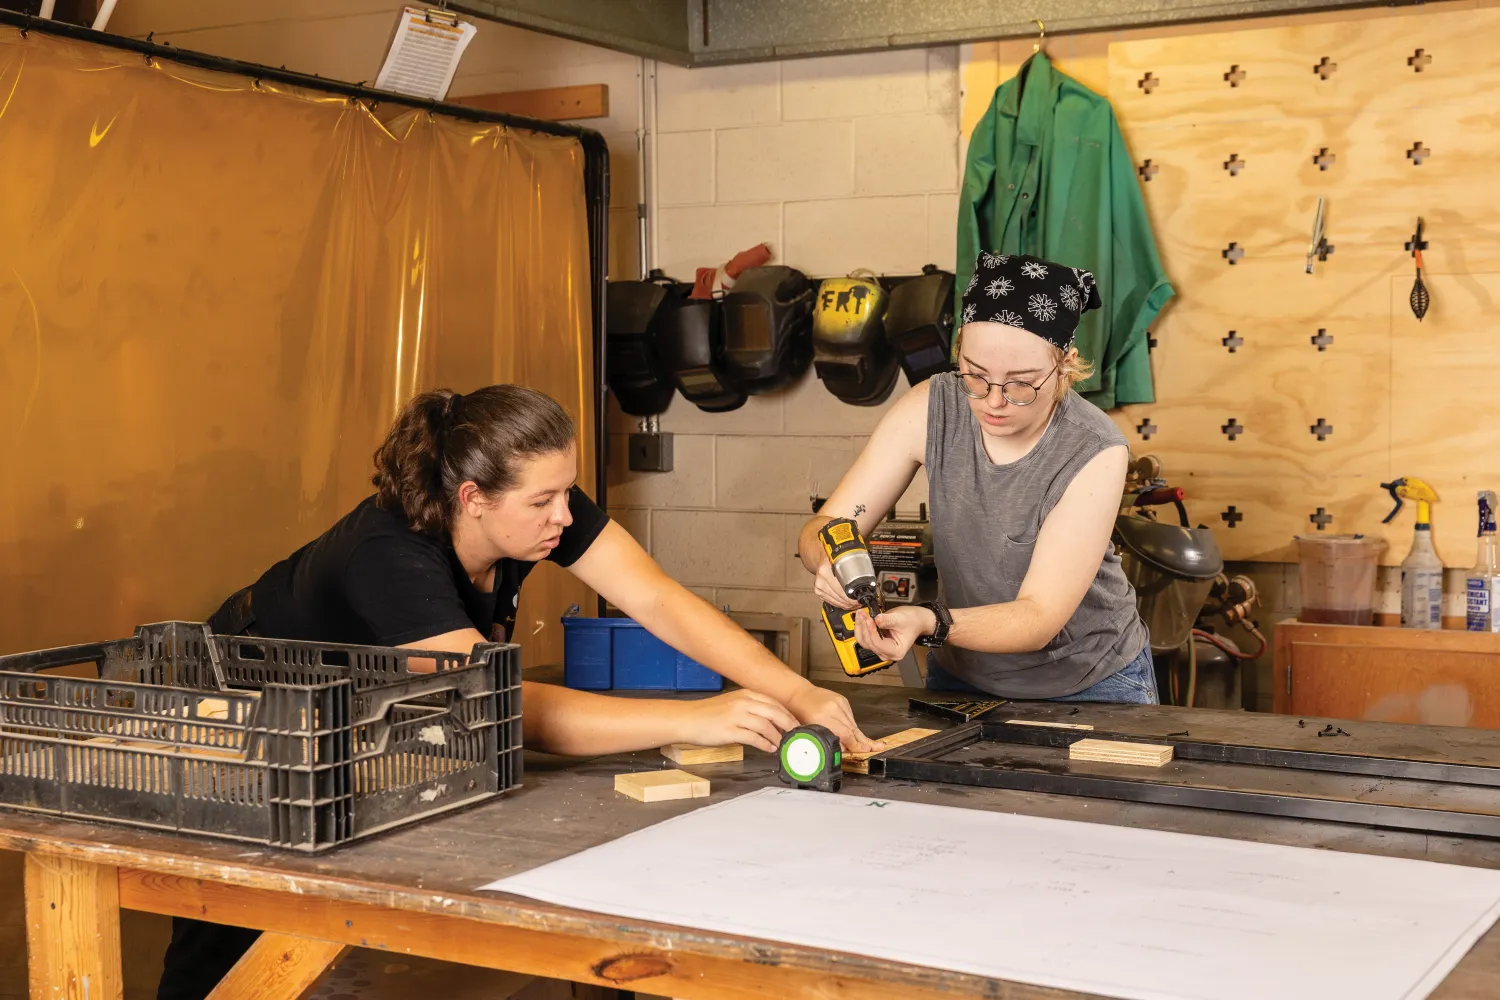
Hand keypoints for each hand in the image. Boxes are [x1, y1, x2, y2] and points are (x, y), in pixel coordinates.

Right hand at [681, 690, 798, 752]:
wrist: (688, 719)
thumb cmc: (709, 714)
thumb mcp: (732, 704)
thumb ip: (751, 709)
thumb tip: (772, 723)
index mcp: (745, 694)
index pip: (774, 703)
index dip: (787, 714)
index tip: (796, 724)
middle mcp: (743, 703)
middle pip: (774, 713)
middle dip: (788, 725)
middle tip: (796, 735)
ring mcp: (736, 716)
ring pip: (766, 726)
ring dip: (777, 737)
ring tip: (782, 744)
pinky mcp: (730, 730)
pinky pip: (754, 738)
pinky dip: (765, 744)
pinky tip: (769, 749)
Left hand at [786, 684, 880, 752]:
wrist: (797, 693)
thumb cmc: (799, 712)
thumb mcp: (808, 729)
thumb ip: (826, 739)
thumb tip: (842, 750)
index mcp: (821, 718)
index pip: (844, 735)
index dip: (855, 745)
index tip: (864, 751)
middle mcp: (832, 709)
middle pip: (852, 729)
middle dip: (864, 741)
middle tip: (877, 748)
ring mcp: (838, 703)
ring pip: (853, 723)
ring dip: (860, 735)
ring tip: (872, 745)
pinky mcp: (842, 700)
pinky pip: (850, 716)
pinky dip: (853, 726)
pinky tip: (857, 734)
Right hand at [813, 561, 858, 609]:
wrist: (823, 559)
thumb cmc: (835, 559)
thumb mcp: (845, 559)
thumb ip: (855, 569)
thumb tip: (867, 581)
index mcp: (827, 570)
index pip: (842, 588)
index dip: (852, 596)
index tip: (860, 598)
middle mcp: (822, 579)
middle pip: (839, 596)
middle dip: (851, 602)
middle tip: (859, 602)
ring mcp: (819, 586)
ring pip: (836, 601)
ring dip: (846, 604)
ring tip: (854, 604)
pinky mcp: (818, 592)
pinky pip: (831, 602)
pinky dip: (840, 604)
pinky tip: (846, 603)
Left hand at [853, 604, 936, 665]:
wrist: (916, 620)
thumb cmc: (912, 622)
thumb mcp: (901, 619)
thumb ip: (888, 620)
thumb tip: (876, 619)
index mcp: (896, 652)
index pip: (878, 644)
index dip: (871, 632)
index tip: (869, 620)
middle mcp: (887, 654)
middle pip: (869, 643)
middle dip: (864, 628)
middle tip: (862, 613)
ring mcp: (880, 649)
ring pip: (864, 641)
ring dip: (860, 627)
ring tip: (860, 614)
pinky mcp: (876, 643)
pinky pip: (865, 637)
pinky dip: (862, 627)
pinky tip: (861, 618)